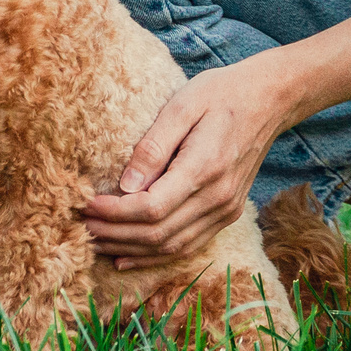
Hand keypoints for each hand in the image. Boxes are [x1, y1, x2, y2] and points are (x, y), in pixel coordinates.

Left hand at [82, 56, 293, 267]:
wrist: (269, 100)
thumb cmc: (221, 94)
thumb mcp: (183, 105)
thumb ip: (153, 146)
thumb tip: (126, 184)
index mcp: (205, 168)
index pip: (151, 207)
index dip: (114, 212)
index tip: (85, 204)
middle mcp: (218, 198)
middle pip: (158, 233)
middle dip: (114, 234)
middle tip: (80, 225)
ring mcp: (226, 210)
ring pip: (172, 246)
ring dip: (130, 249)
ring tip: (95, 241)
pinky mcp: (227, 214)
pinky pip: (188, 245)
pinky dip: (155, 256)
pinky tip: (127, 257)